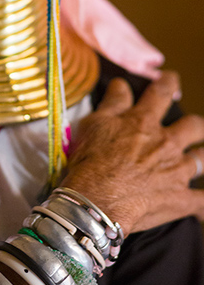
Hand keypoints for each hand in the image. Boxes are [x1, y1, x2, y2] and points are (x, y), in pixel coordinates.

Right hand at [62, 72, 203, 235]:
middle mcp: (166, 143)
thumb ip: (112, 103)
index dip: (167, 82)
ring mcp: (176, 171)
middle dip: (194, 125)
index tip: (170, 78)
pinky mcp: (180, 199)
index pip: (160, 93)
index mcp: (143, 122)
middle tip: (193, 126)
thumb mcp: (94, 124)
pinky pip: (202, 202)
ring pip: (201, 159)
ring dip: (201, 157)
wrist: (97, 201)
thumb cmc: (91, 162)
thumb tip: (121, 85)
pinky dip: (203, 205)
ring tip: (198, 159)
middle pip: (193, 126)